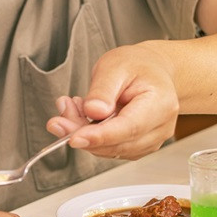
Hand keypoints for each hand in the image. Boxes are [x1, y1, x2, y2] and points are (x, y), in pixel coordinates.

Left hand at [48, 42, 178, 158]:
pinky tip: (81, 117)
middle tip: (57, 121)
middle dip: (82, 134)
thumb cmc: (136, 65)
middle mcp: (159, 127)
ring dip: (82, 134)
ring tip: (71, 108)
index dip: (100, 136)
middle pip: (117, 143)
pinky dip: (89, 137)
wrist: (150, 70)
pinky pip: (107, 149)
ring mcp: (149, 140)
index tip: (73, 138)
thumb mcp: (115, 66)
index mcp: (160, 104)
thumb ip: (103, 90)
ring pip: (108, 150)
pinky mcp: (136, 147)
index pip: (129, 128)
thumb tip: (93, 112)